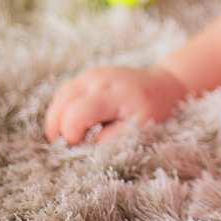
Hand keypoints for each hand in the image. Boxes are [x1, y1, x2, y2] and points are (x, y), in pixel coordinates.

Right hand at [44, 65, 187, 143]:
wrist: (164, 85)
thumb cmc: (154, 110)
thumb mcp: (140, 129)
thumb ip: (112, 139)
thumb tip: (86, 145)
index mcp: (111, 93)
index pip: (76, 114)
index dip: (72, 135)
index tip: (81, 146)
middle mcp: (98, 79)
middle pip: (62, 103)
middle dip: (58, 128)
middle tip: (68, 145)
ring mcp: (91, 74)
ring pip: (60, 96)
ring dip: (56, 119)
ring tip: (64, 137)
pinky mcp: (89, 76)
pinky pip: (66, 92)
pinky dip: (62, 109)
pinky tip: (69, 124)